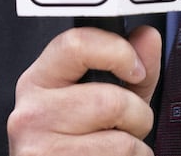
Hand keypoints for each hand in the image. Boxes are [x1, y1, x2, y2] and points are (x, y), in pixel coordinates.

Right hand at [8, 24, 162, 154]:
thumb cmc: (77, 145)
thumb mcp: (101, 101)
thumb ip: (126, 68)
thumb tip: (147, 36)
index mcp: (38, 81)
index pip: (76, 44)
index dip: (118, 52)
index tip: (135, 68)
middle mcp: (32, 113)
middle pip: (110, 100)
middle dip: (138, 115)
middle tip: (128, 125)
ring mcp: (41, 148)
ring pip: (122, 140)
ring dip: (137, 146)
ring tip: (116, 147)